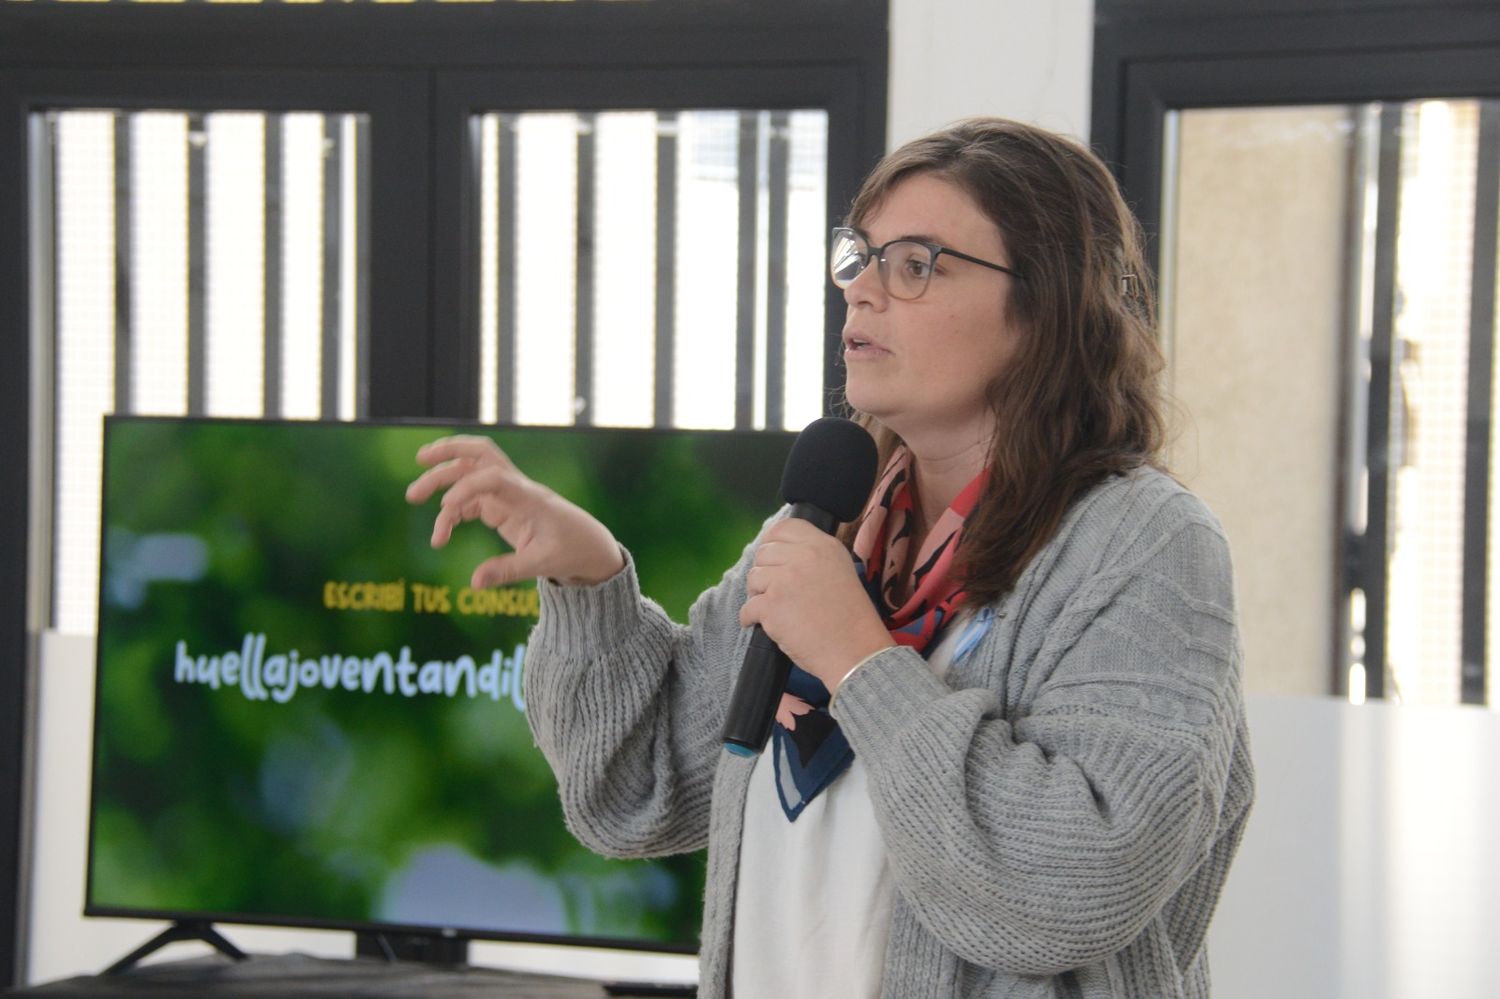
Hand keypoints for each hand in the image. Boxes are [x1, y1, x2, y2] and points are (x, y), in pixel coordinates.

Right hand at [404, 435, 624, 588]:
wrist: (589, 545)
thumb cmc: (571, 550)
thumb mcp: (542, 564)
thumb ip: (507, 571)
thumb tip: (473, 583)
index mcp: (530, 497)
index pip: (495, 477)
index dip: (468, 487)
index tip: (446, 509)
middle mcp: (516, 488)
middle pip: (480, 454)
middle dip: (448, 453)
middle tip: (418, 462)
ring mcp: (507, 495)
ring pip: (470, 473)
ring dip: (442, 478)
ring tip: (413, 495)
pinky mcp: (502, 507)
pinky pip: (471, 501)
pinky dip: (452, 513)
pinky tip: (440, 536)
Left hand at [738, 518, 893, 689]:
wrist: (855, 652)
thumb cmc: (851, 619)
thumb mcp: (841, 571)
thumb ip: (814, 556)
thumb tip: (780, 552)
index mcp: (824, 546)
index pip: (784, 527)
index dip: (771, 541)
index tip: (770, 557)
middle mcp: (804, 557)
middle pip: (764, 553)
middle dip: (764, 572)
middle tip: (775, 591)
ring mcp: (785, 580)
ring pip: (753, 578)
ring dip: (758, 595)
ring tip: (775, 609)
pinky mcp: (772, 606)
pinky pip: (747, 607)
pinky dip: (750, 618)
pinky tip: (762, 624)